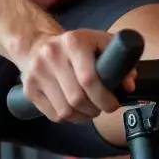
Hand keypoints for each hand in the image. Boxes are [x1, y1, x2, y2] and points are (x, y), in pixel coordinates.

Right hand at [17, 29, 137, 123]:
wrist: (37, 44)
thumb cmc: (76, 46)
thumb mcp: (100, 42)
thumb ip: (120, 60)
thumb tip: (129, 85)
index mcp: (74, 41)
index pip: (89, 79)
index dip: (104, 97)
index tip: (113, 104)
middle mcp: (52, 55)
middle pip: (77, 98)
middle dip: (94, 109)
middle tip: (101, 107)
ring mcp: (37, 72)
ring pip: (65, 111)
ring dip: (82, 116)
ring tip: (88, 109)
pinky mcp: (29, 88)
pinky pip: (53, 115)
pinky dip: (67, 118)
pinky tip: (73, 109)